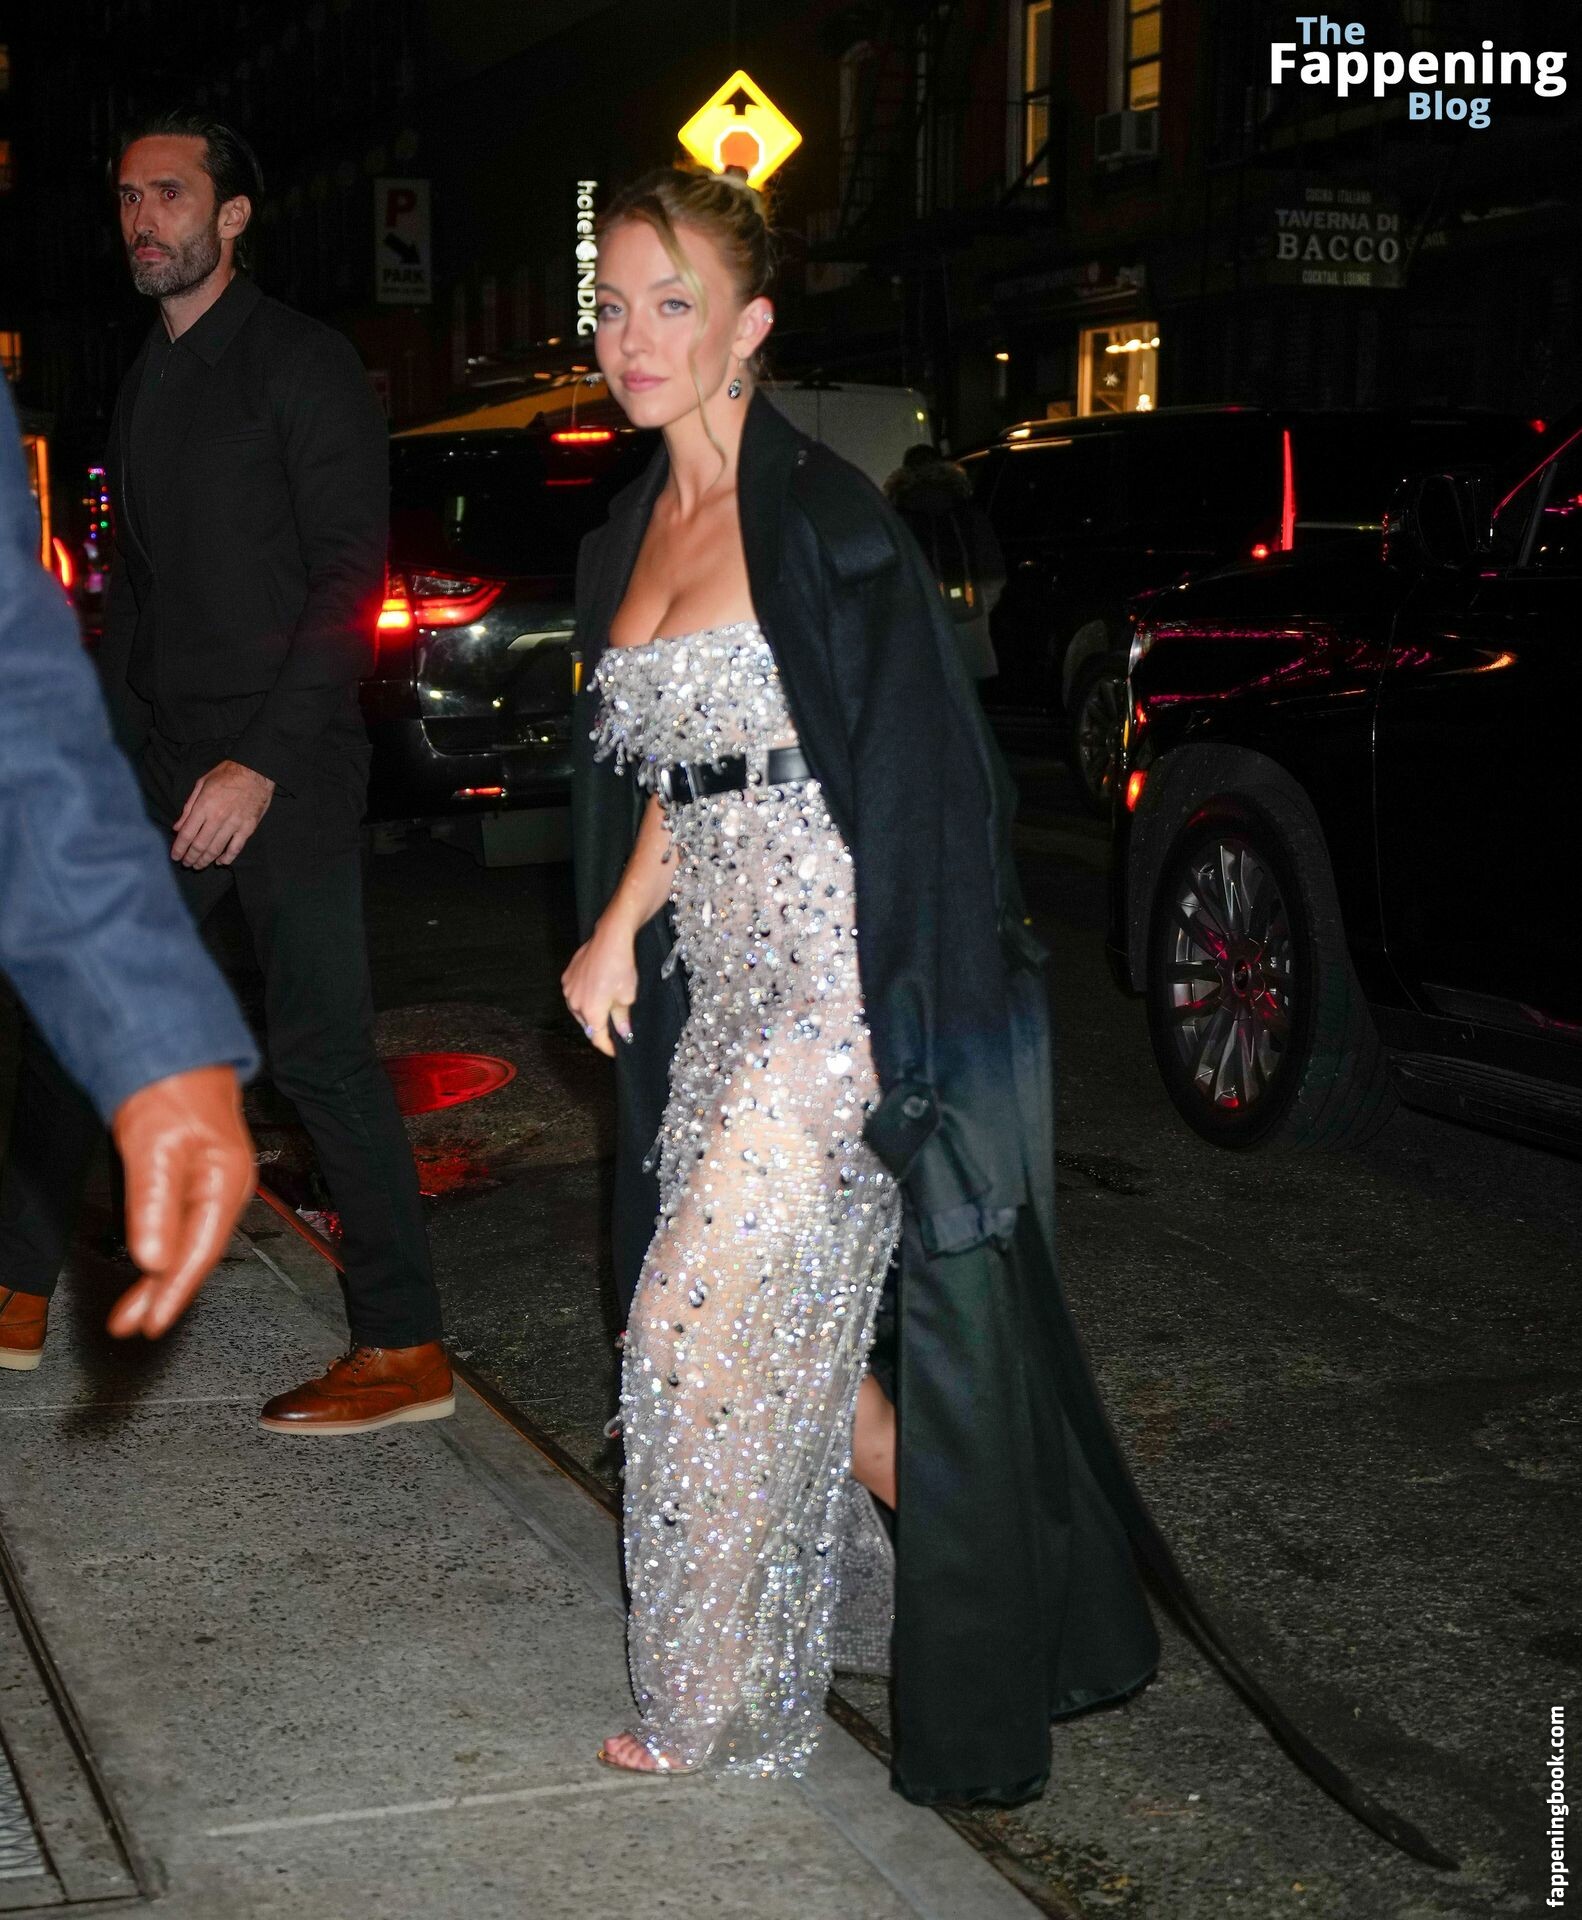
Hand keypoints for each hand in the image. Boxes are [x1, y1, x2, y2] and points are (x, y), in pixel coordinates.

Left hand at [106, 1066, 256, 1339]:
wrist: (175, 1047)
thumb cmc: (174, 1087)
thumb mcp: (157, 1147)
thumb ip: (155, 1205)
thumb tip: (154, 1260)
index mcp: (226, 1184)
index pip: (198, 1253)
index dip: (173, 1293)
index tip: (149, 1324)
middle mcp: (224, 1188)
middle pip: (193, 1253)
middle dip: (160, 1293)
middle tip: (129, 1325)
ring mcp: (210, 1181)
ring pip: (184, 1242)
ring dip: (158, 1276)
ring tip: (131, 1308)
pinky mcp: (192, 1174)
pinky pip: (177, 1224)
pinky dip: (159, 1249)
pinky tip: (150, 1263)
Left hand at [171, 760, 275, 868]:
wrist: (256, 771)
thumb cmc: (227, 774)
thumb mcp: (202, 784)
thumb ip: (189, 807)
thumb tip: (177, 827)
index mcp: (203, 806)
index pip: (187, 834)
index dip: (179, 848)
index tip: (175, 857)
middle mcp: (217, 818)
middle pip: (200, 845)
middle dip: (190, 857)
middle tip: (186, 864)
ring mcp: (234, 824)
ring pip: (216, 849)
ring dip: (205, 860)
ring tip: (198, 866)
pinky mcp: (248, 828)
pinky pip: (236, 847)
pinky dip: (227, 857)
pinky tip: (220, 862)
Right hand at [561, 920, 637, 1057]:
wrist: (610, 939)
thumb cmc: (621, 967)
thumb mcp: (627, 996)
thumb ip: (622, 1018)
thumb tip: (623, 1033)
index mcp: (591, 1013)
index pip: (598, 1038)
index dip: (608, 1047)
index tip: (616, 1050)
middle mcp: (575, 1004)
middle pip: (588, 1024)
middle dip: (600, 1027)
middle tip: (615, 1026)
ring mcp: (568, 989)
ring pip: (579, 1009)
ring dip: (591, 1011)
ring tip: (605, 1004)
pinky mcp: (567, 976)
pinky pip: (575, 994)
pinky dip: (584, 996)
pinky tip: (596, 989)